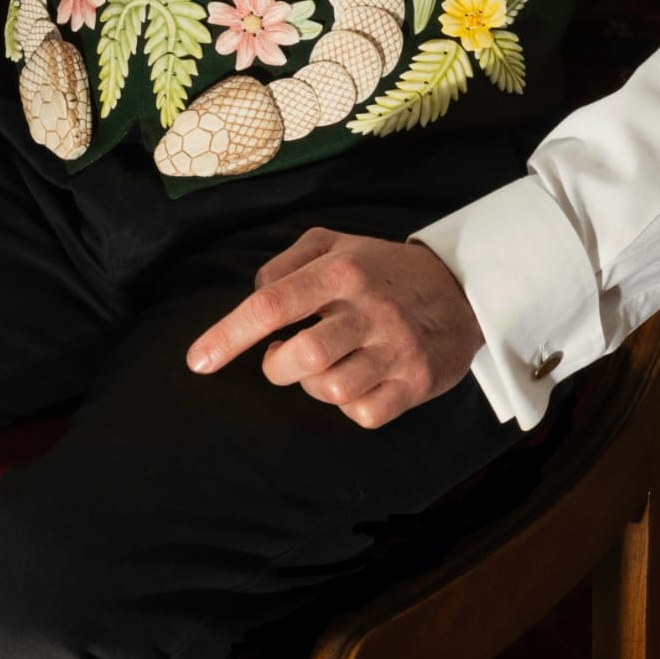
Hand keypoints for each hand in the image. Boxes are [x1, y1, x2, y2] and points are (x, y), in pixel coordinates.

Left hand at [185, 227, 483, 428]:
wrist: (460, 289)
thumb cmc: (379, 269)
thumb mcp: (331, 244)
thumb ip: (285, 264)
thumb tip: (252, 297)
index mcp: (339, 271)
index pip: (272, 304)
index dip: (228, 335)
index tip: (199, 361)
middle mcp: (368, 310)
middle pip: (300, 357)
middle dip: (276, 365)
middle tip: (282, 355)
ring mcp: (395, 349)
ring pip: (330, 390)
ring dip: (312, 386)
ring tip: (323, 365)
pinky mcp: (416, 383)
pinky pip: (364, 414)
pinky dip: (349, 406)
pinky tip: (355, 381)